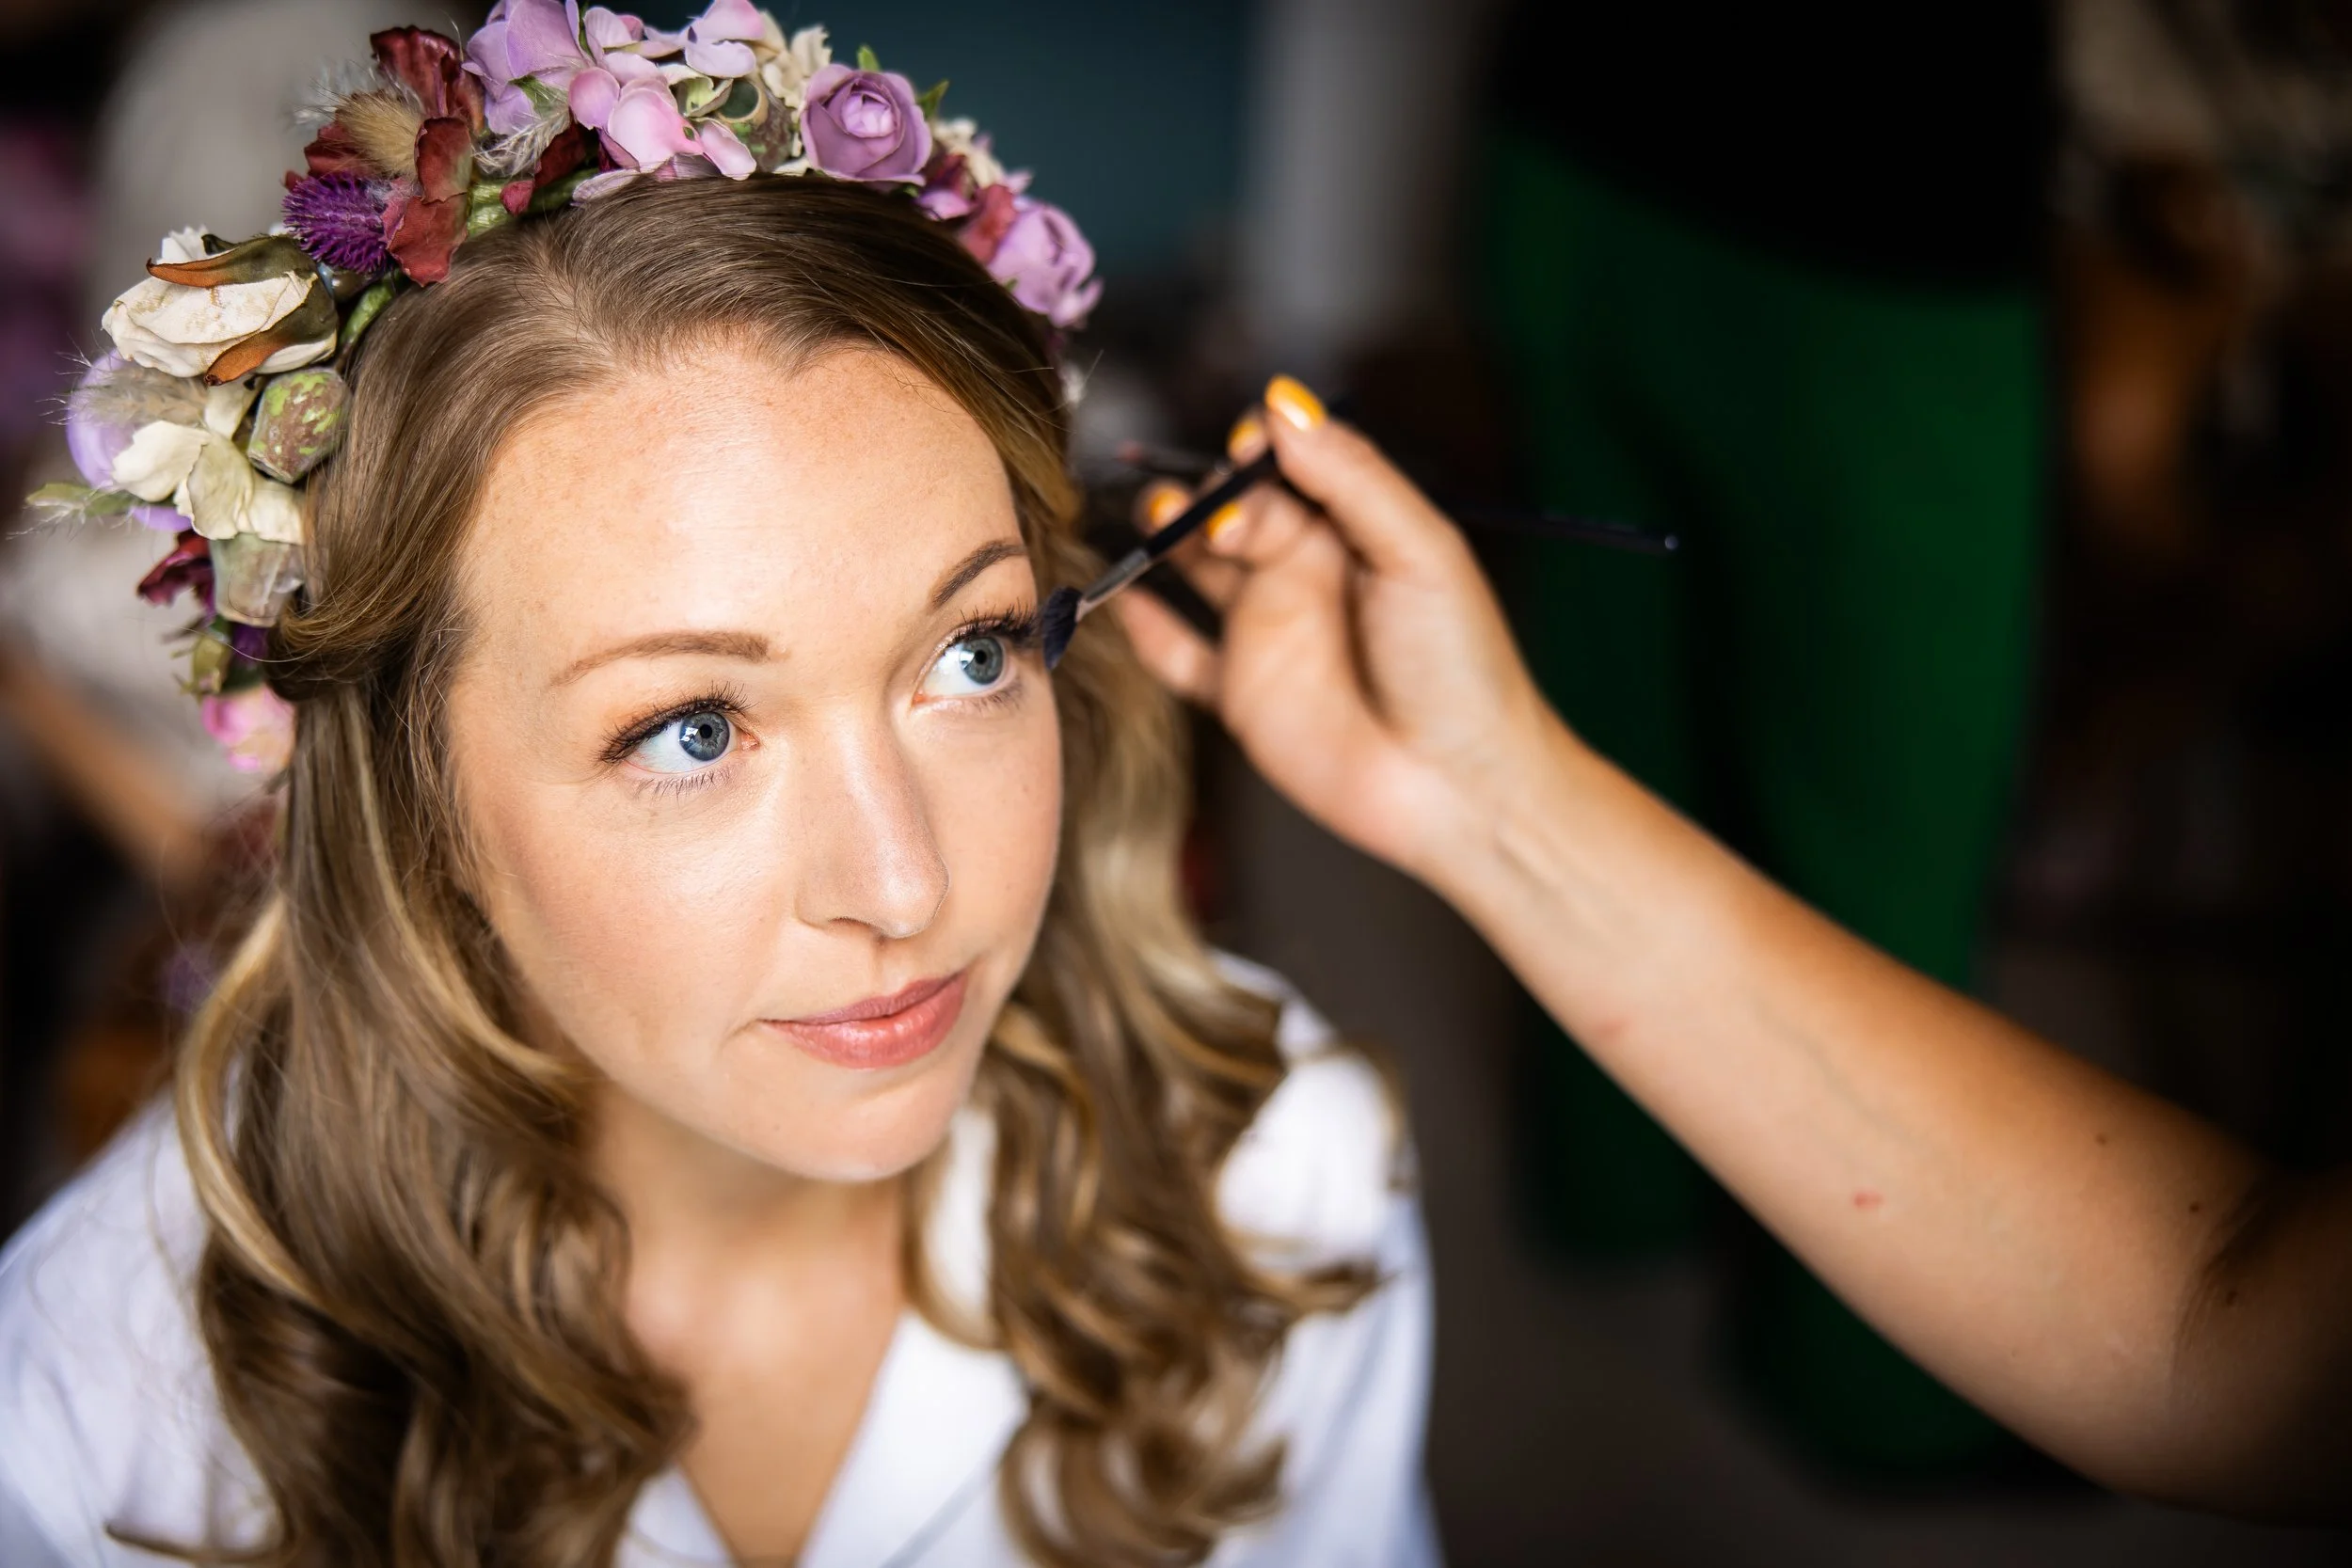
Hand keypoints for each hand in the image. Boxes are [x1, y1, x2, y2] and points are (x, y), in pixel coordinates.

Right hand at [1114, 375, 1567, 889]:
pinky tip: (1122, 598)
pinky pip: (1178, 655)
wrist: (1459, 787)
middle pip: (1234, 509)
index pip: (1289, 466)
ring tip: (1156, 521)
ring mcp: (1269, 634)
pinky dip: (1145, 628)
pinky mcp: (1241, 696)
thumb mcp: (1418, 552)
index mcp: (1354, 531)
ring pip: (1197, 569)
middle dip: (1211, 495)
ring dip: (1169, 539)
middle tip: (1217, 516)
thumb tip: (1283, 402)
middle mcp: (1306, 575)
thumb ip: (1351, 477)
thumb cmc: (1459, 665)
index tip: (1246, 443)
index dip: (1259, 447)